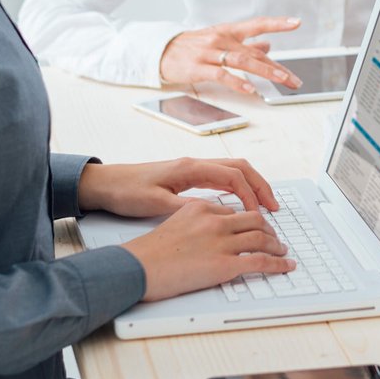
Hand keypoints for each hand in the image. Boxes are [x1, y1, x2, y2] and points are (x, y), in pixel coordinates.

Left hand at [78, 157, 279, 216]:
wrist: (105, 184)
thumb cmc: (127, 192)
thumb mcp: (156, 203)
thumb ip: (186, 208)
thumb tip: (214, 214)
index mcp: (190, 168)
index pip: (233, 176)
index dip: (251, 194)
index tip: (260, 214)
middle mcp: (195, 164)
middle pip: (240, 168)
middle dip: (261, 186)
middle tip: (274, 207)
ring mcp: (192, 168)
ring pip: (233, 171)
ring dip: (251, 186)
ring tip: (264, 205)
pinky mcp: (188, 176)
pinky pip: (221, 178)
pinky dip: (237, 188)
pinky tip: (240, 203)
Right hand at [123, 198, 294, 302]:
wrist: (136, 268)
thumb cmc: (148, 252)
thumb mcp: (171, 222)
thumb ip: (193, 220)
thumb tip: (206, 230)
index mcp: (202, 208)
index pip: (234, 211)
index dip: (249, 221)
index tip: (255, 227)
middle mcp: (215, 221)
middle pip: (254, 220)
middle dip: (268, 229)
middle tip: (275, 238)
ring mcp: (221, 242)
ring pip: (262, 238)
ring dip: (277, 245)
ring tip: (282, 251)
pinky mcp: (225, 264)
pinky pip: (261, 262)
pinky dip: (278, 264)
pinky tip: (286, 266)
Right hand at [159, 16, 303, 96]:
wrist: (161, 51)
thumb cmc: (193, 46)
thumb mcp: (220, 40)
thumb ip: (245, 44)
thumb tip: (268, 45)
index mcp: (228, 31)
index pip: (256, 24)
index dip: (277, 23)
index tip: (296, 23)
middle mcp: (221, 39)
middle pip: (254, 52)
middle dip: (277, 67)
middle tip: (294, 79)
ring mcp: (209, 53)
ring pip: (242, 61)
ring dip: (265, 72)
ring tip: (281, 81)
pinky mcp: (198, 68)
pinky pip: (221, 75)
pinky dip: (237, 82)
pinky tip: (250, 89)